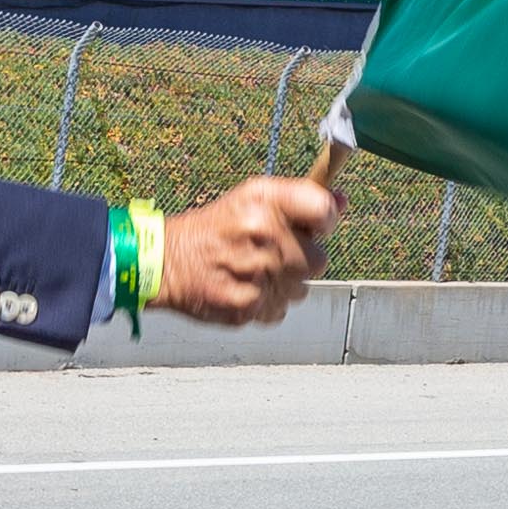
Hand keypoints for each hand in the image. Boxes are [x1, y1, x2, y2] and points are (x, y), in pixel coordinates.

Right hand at [158, 178, 334, 325]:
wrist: (165, 262)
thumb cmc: (215, 228)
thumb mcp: (253, 198)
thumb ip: (301, 199)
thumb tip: (342, 200)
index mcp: (263, 202)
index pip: (323, 210)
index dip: (325, 220)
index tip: (315, 226)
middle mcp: (261, 235)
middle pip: (318, 259)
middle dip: (301, 258)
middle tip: (272, 252)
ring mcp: (255, 274)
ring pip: (301, 289)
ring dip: (285, 284)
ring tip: (255, 271)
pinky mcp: (246, 307)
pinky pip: (280, 310)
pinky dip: (267, 303)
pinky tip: (246, 288)